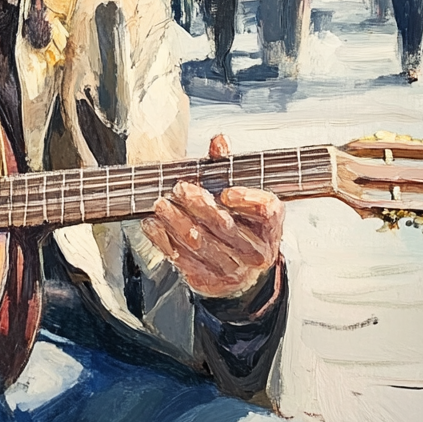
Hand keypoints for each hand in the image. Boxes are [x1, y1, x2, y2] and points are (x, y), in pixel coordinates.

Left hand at [141, 134, 282, 299]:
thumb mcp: (239, 196)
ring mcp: (234, 269)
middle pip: (226, 227)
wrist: (240, 268)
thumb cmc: (238, 222)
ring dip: (177, 223)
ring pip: (202, 245)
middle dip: (200, 207)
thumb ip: (226, 168)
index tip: (226, 191)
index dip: (247, 201)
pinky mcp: (209, 281)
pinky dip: (165, 241)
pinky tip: (152, 225)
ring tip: (161, 205)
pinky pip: (184, 261)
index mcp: (270, 225)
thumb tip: (219, 140)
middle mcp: (256, 250)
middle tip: (180, 188)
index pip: (266, 211)